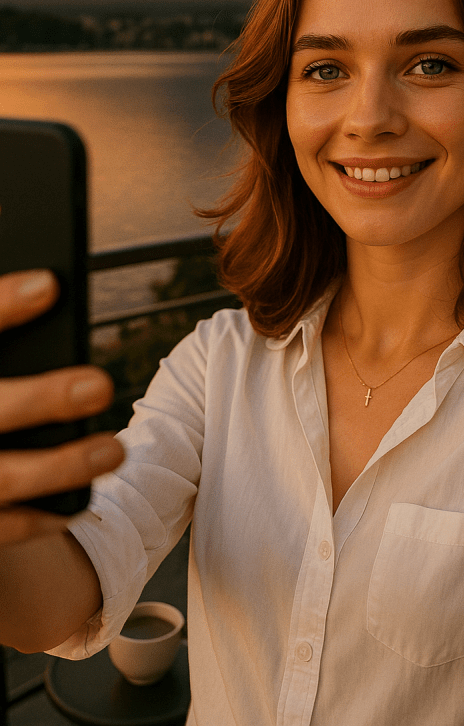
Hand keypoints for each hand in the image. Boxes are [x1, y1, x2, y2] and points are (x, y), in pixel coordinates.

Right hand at [0, 270, 124, 545]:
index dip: (1, 304)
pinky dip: (37, 517)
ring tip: (114, 450)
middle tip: (100, 385)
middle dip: (42, 398)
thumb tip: (50, 290)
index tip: (49, 284)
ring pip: (0, 477)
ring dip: (59, 467)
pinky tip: (81, 501)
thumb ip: (1, 332)